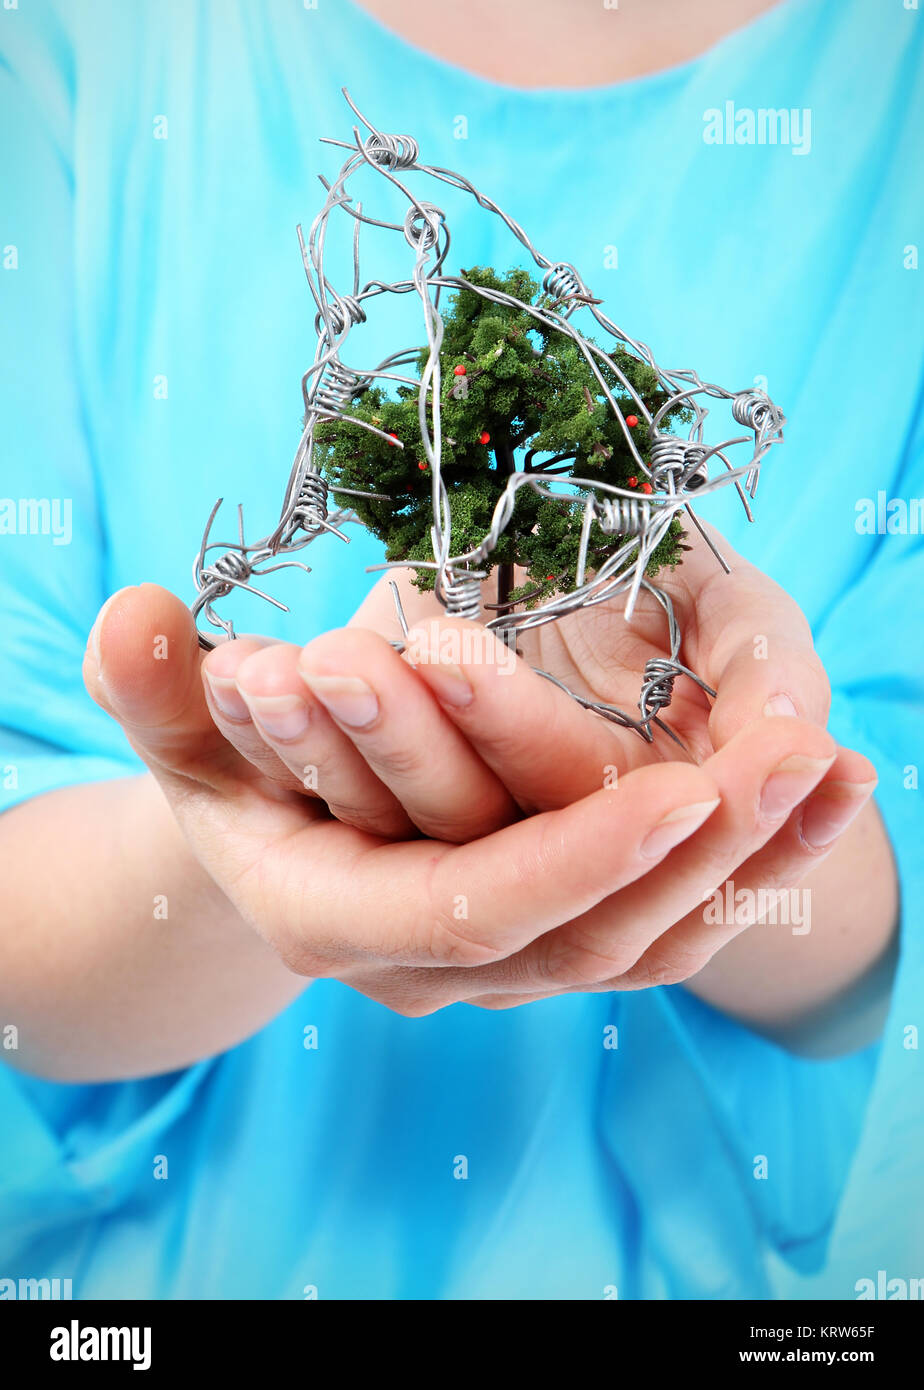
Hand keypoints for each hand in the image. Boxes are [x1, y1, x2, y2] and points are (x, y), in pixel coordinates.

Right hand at [170, 518, 876, 1012]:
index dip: (576, 859)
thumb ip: (153, 683)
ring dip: (754, 865)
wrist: (266, 845)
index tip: (683, 789)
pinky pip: (665, 925)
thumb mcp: (183, 727)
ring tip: (844, 776)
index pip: (477, 910)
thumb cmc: (226, 775)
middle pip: (593, 942)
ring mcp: (505, 966)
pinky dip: (748, 869)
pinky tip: (819, 800)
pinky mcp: (556, 936)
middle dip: (705, 861)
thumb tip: (138, 615)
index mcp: (344, 920)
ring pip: (649, 946)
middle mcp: (436, 968)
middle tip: (810, 763)